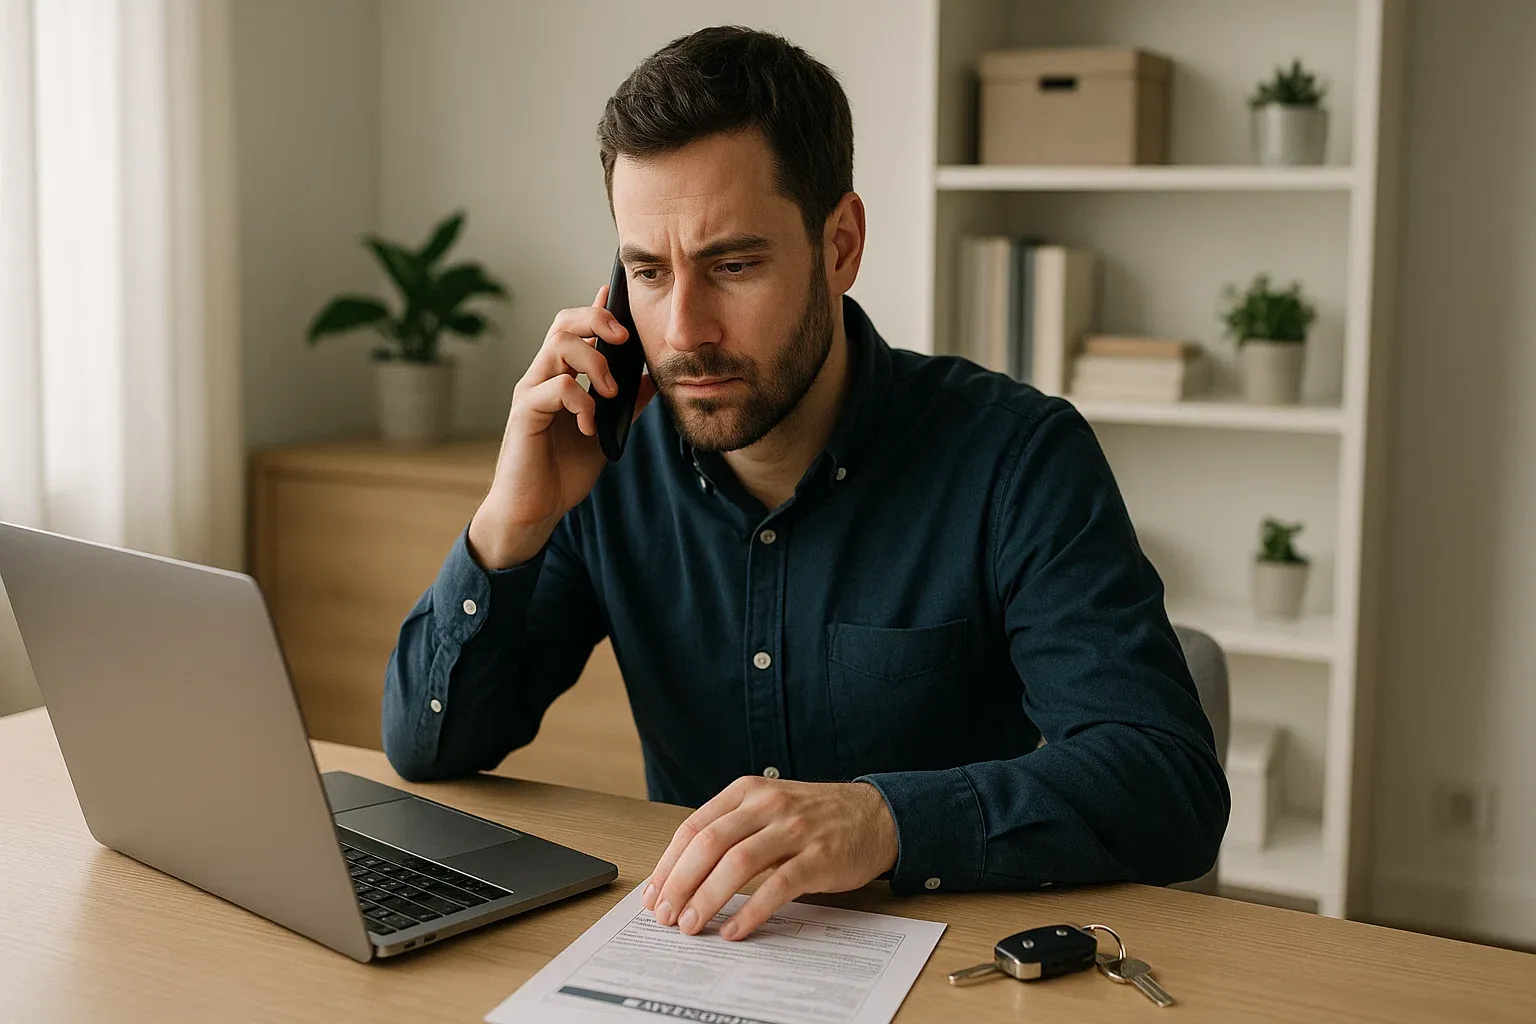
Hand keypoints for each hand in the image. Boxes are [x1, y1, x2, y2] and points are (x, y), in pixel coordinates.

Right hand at [469, 283, 656, 568]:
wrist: (536, 509)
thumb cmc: (563, 471)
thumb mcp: (607, 433)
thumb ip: (626, 405)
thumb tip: (652, 380)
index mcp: (562, 376)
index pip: (577, 329)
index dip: (597, 307)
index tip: (616, 290)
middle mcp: (543, 376)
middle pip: (565, 322)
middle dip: (598, 319)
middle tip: (624, 339)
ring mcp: (531, 391)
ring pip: (559, 345)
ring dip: (594, 362)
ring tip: (610, 392)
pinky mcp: (524, 412)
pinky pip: (556, 388)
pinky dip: (581, 402)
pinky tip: (589, 426)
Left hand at [641, 777, 898, 940]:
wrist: (876, 815)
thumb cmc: (815, 817)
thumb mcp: (768, 807)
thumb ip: (732, 830)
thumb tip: (684, 876)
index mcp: (747, 791)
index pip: (694, 827)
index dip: (668, 863)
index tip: (653, 894)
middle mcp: (767, 804)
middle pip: (709, 843)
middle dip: (680, 883)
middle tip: (665, 916)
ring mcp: (794, 829)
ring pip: (737, 863)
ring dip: (707, 898)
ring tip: (691, 925)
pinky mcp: (818, 857)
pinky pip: (777, 886)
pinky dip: (750, 911)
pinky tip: (734, 930)